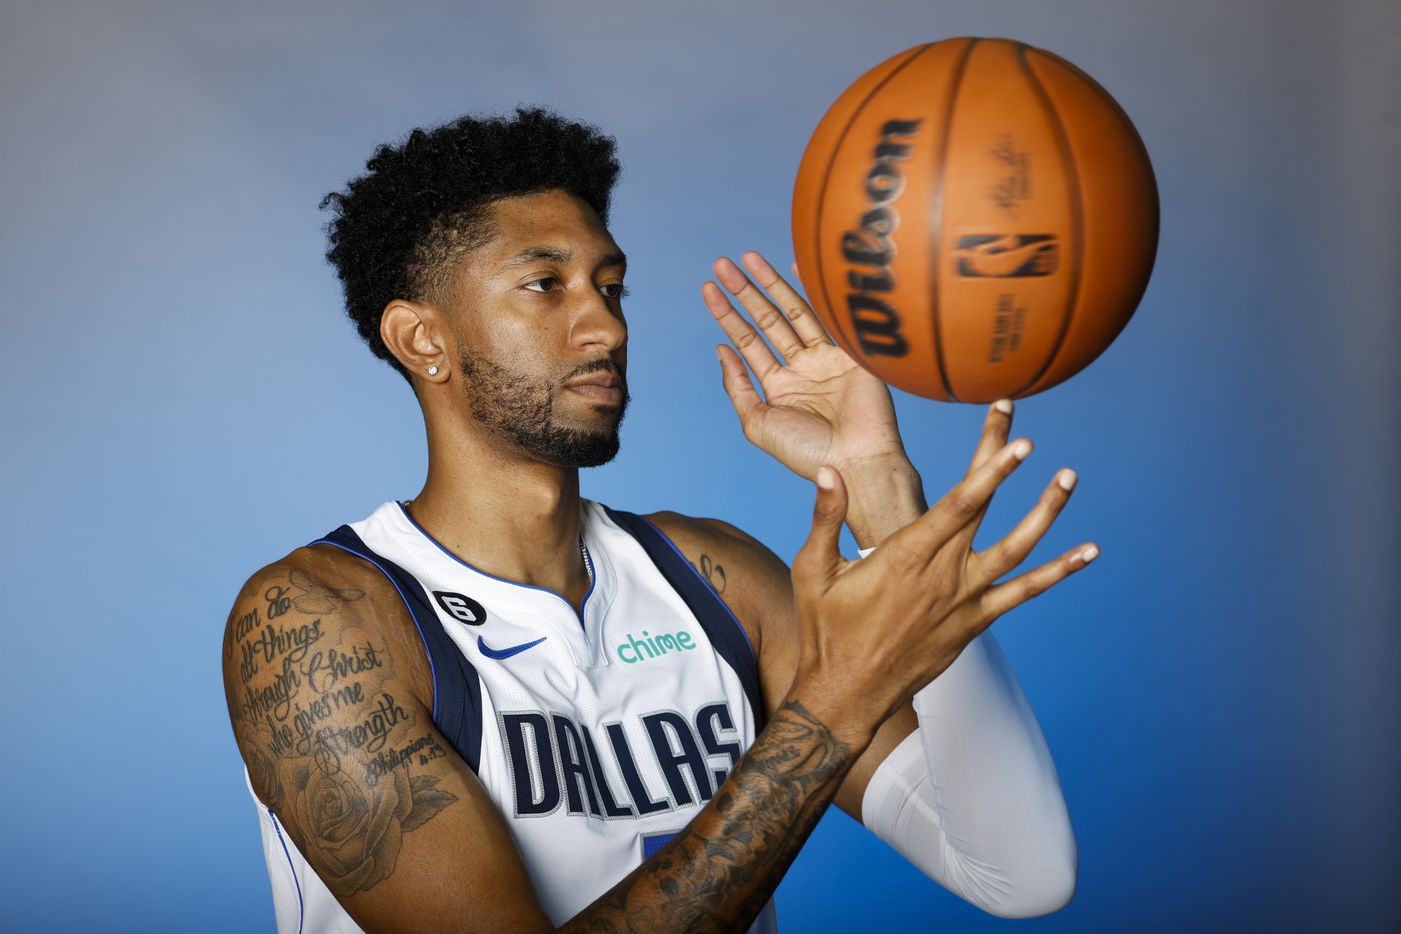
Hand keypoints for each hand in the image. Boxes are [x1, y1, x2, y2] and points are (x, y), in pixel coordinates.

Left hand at [701, 251, 908, 480]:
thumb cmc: (806, 452)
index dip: (727, 315)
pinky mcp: (851, 352)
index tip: (708, 289)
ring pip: (793, 312)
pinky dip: (812, 289)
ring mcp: (826, 358)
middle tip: (721, 265)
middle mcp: (801, 368)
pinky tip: (795, 264)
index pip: (748, 342)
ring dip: (769, 284)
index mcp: (778, 387)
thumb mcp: (757, 422)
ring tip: (745, 259)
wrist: (854, 462)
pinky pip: (828, 314)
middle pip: (767, 320)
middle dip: (744, 293)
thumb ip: (737, 386)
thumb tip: (720, 350)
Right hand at [786, 409, 1098, 737]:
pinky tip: (1087, 552)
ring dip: (1046, 512)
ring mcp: (964, 600)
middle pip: (985, 509)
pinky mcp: (974, 623)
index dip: (992, 468)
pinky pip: (1024, 593)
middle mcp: (943, 575)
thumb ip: (825, 518)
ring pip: (1017, 549)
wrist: (847, 695)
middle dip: (1005, 463)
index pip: (959, 503)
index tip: (1017, 438)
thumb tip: (829, 471)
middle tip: (1027, 429)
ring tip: (1068, 478)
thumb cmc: (826, 631)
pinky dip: (1057, 572)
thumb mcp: (814, 570)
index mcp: (905, 555)